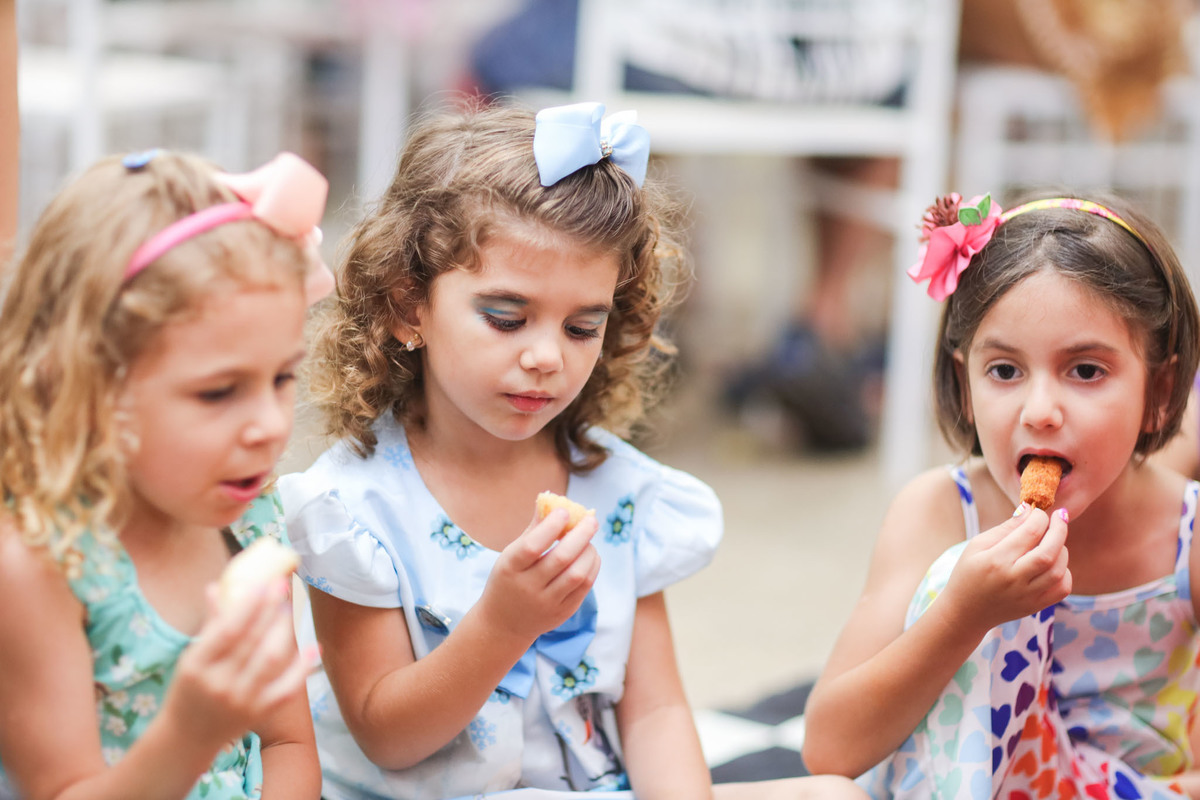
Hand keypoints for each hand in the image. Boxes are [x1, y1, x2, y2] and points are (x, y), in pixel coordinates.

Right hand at [162, 577, 315, 749]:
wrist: (187, 738)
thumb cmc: (188, 689)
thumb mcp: (191, 658)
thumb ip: (210, 624)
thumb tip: (216, 586)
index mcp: (197, 666)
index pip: (227, 631)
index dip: (248, 605)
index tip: (262, 583)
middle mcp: (220, 684)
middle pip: (252, 641)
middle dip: (269, 610)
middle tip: (281, 586)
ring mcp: (242, 701)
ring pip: (271, 659)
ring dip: (283, 630)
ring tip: (287, 608)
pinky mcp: (260, 713)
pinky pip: (287, 688)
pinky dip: (303, 667)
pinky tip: (315, 646)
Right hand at [478, 508, 600, 643]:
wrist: (503, 624)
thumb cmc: (508, 580)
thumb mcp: (511, 555)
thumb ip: (533, 530)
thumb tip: (551, 500)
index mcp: (510, 569)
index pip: (532, 546)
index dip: (551, 527)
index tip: (565, 511)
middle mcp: (528, 588)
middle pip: (561, 559)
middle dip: (581, 535)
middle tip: (591, 519)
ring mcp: (547, 603)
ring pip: (577, 574)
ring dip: (589, 551)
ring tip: (589, 539)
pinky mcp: (562, 613)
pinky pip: (584, 587)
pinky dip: (592, 567)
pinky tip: (590, 555)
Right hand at [942, 504, 1070, 634]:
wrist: (966, 612)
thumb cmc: (968, 574)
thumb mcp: (976, 546)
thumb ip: (1005, 529)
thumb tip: (1028, 511)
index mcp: (996, 561)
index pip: (1029, 533)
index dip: (1039, 517)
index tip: (1038, 511)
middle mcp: (1014, 579)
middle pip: (1049, 552)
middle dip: (1060, 529)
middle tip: (1060, 516)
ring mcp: (1027, 596)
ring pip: (1059, 570)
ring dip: (1062, 550)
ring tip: (1053, 541)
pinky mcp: (1035, 606)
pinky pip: (1062, 589)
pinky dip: (1065, 573)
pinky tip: (1055, 564)